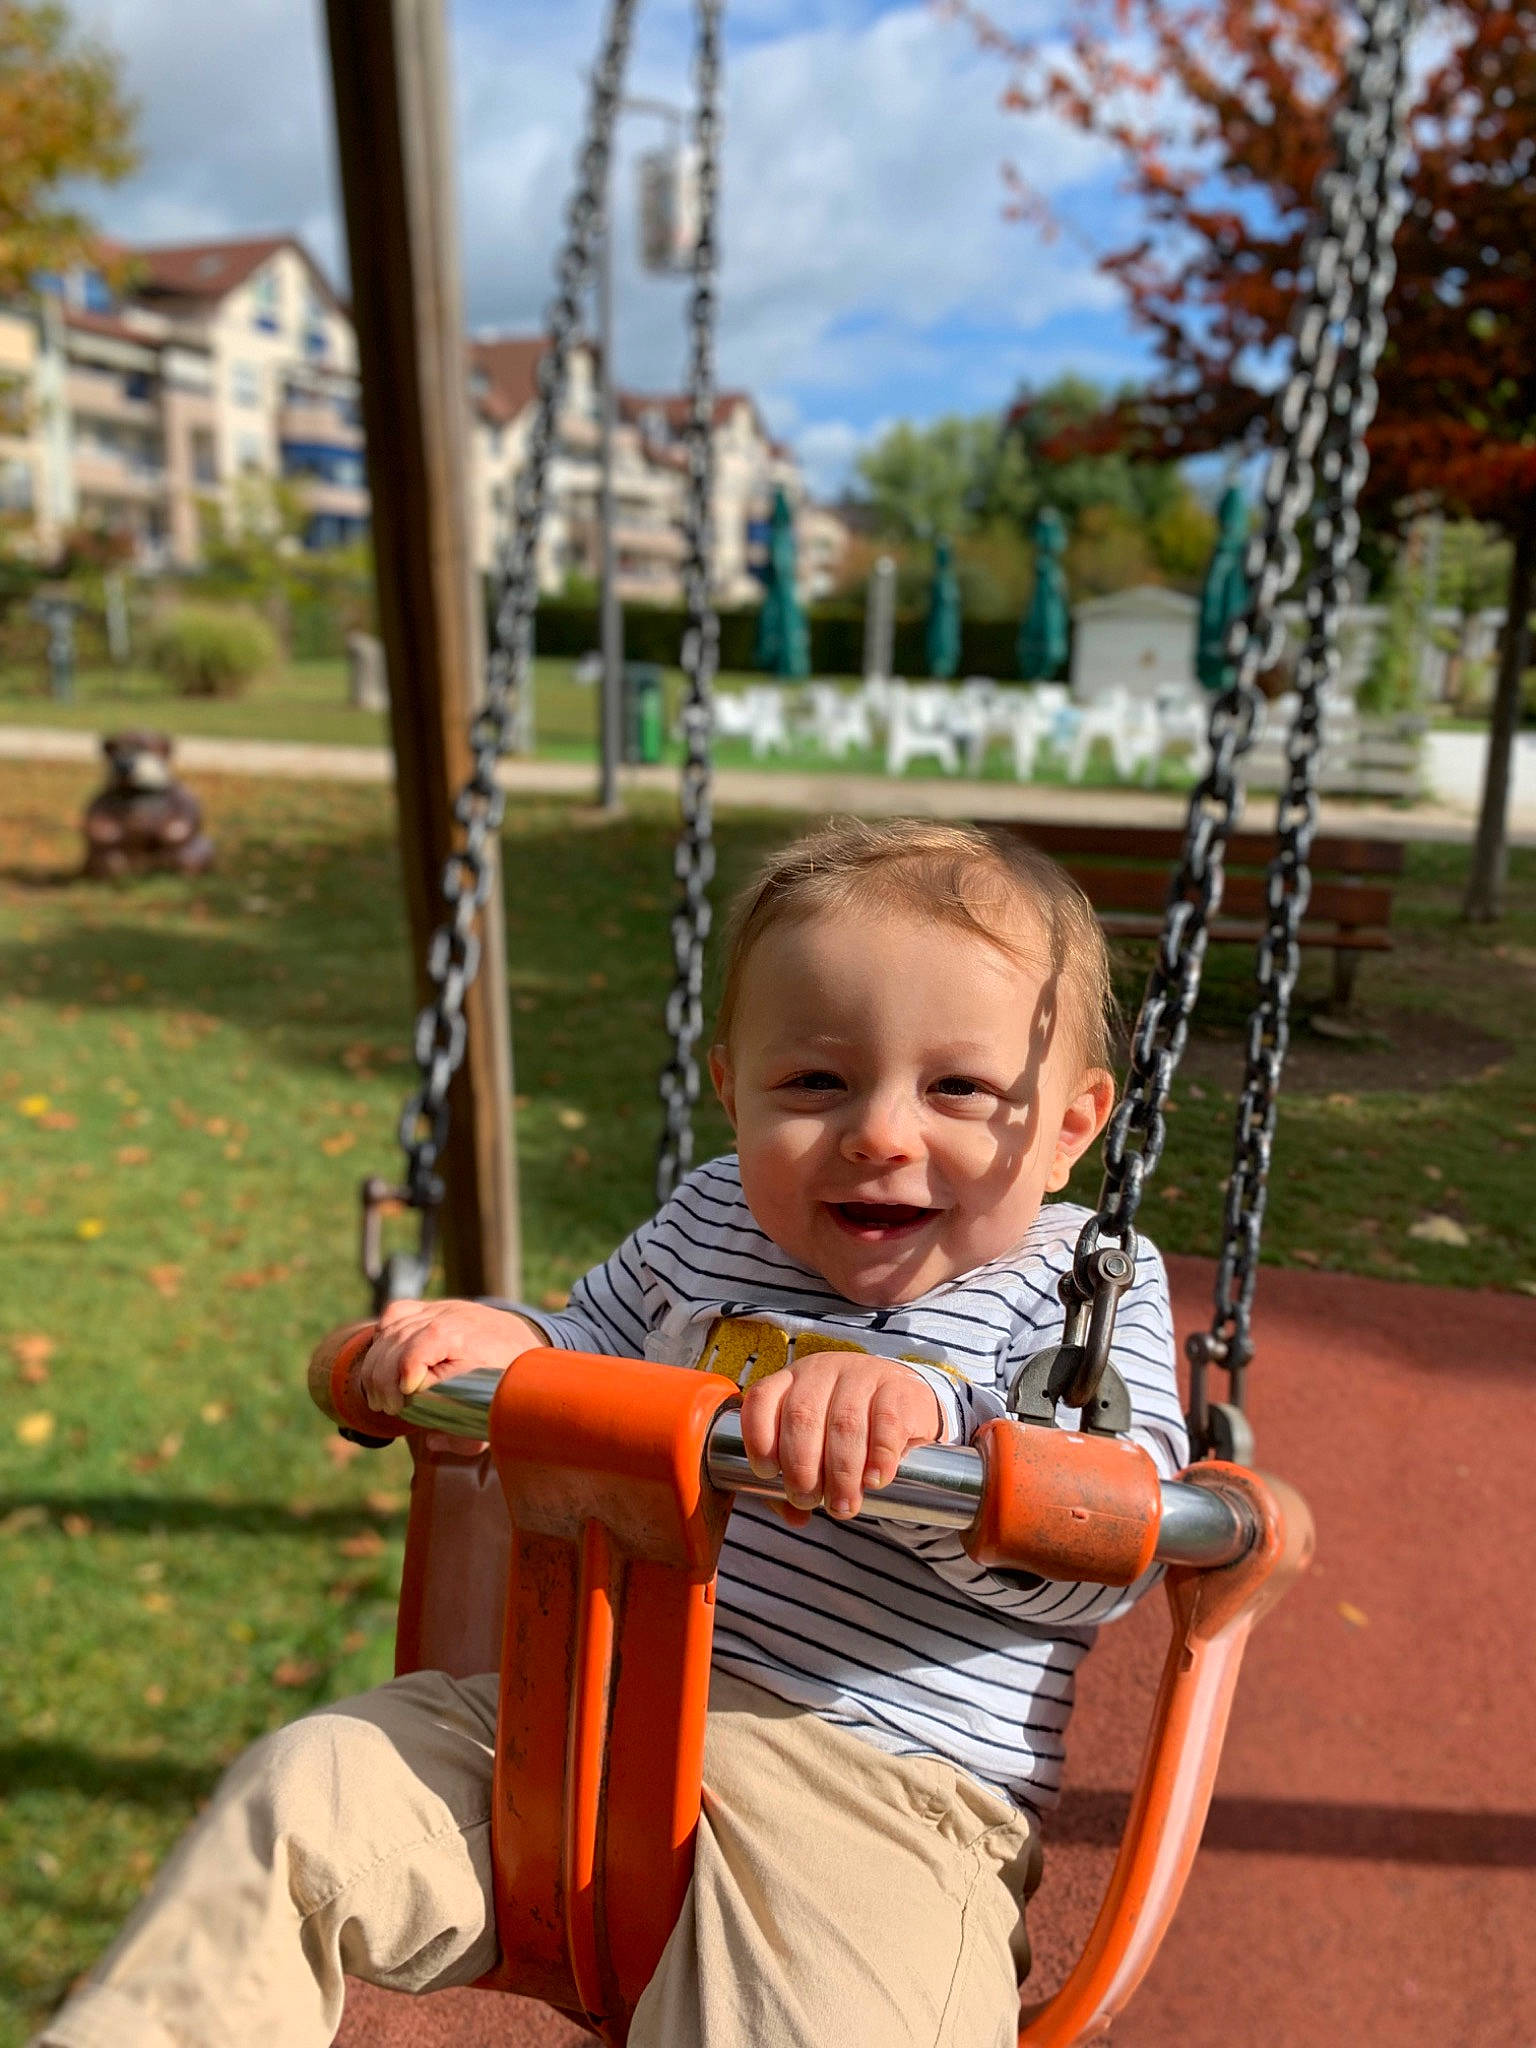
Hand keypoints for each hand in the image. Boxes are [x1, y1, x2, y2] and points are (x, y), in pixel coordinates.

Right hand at [358, 1299, 542, 1419]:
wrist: (523, 1343)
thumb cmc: (503, 1382)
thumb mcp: (491, 1413)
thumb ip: (465, 1433)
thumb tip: (432, 1440)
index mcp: (465, 1342)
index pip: (416, 1352)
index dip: (401, 1381)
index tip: (400, 1405)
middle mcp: (449, 1318)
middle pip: (396, 1344)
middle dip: (383, 1380)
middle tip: (388, 1408)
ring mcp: (440, 1309)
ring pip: (391, 1332)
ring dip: (378, 1366)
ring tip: (381, 1395)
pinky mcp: (432, 1307)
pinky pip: (396, 1313)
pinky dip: (383, 1336)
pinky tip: (384, 1360)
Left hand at [739, 1351, 942, 1525]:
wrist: (910, 1401)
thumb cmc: (853, 1428)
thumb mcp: (819, 1443)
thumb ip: (798, 1479)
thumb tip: (796, 1517)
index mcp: (793, 1380)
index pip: (762, 1399)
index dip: (758, 1440)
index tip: (769, 1474)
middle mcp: (824, 1371)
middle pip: (802, 1418)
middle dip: (802, 1470)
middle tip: (810, 1500)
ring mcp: (864, 1375)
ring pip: (844, 1425)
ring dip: (841, 1474)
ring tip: (844, 1504)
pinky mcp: (900, 1389)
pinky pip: (886, 1424)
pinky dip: (878, 1459)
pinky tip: (874, 1480)